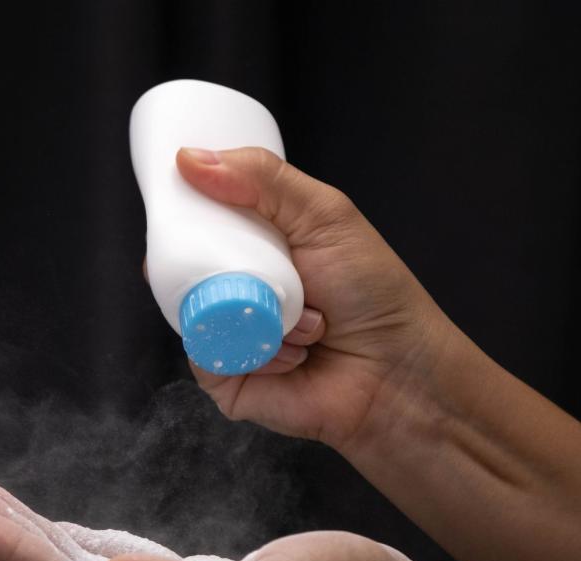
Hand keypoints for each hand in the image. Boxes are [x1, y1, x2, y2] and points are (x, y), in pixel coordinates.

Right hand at [168, 146, 453, 450]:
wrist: (399, 372)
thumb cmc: (373, 293)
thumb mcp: (323, 215)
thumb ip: (262, 178)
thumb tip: (189, 159)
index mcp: (255, 248)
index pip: (197, 225)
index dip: (184, 213)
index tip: (181, 198)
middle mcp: (237, 291)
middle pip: (185, 267)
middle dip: (219, 262)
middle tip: (263, 266)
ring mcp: (228, 336)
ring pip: (196, 311)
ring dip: (255, 311)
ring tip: (307, 321)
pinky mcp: (226, 382)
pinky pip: (208, 357)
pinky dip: (252, 352)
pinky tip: (294, 355)